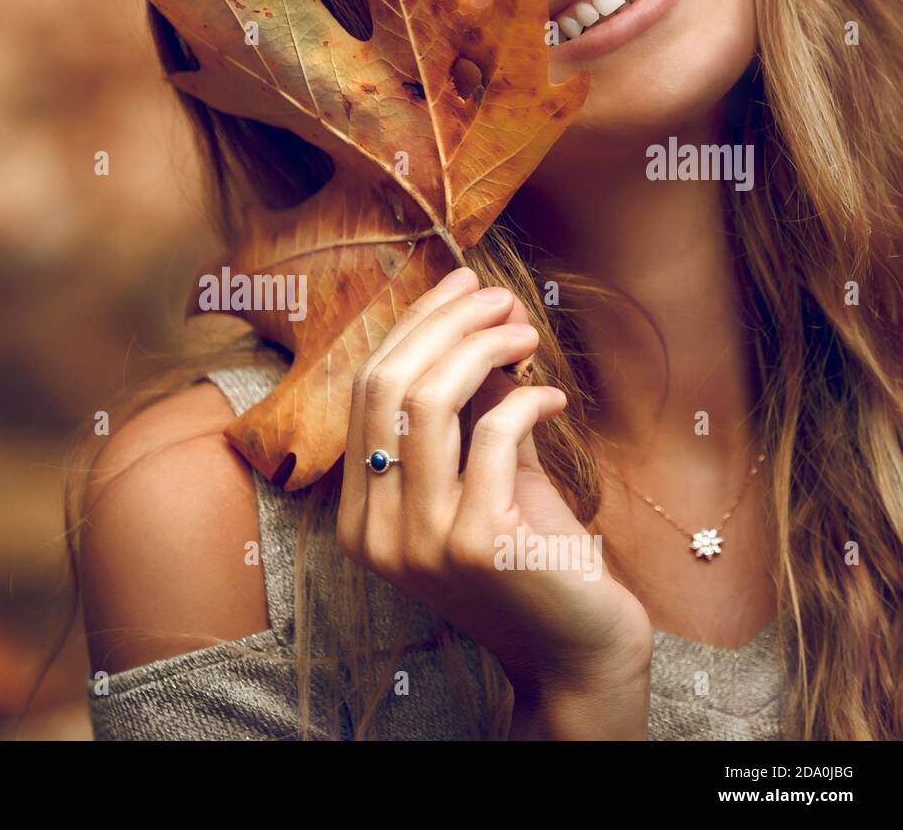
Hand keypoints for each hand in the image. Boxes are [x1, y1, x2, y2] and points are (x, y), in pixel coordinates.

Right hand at [336, 266, 652, 736]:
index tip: (461, 287)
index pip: (366, 394)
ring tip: (525, 330)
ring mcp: (417, 540)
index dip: (413, 328)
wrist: (577, 650)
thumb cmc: (534, 558)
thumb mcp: (485, 476)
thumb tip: (470, 323)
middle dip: (445, 323)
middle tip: (498, 296)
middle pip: (387, 386)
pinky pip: (491, 435)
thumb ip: (467, 413)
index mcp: (359, 514)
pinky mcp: (475, 544)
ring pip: (428, 400)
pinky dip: (527, 399)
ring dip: (482, 346)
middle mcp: (373, 530)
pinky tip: (554, 397)